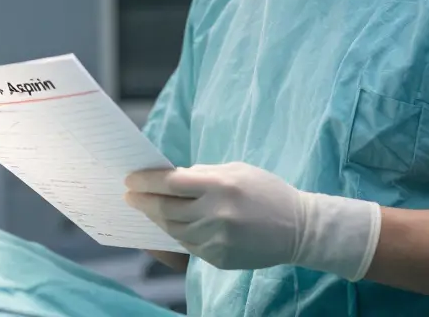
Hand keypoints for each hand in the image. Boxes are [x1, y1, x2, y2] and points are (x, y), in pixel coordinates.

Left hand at [124, 162, 306, 269]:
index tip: (130, 180)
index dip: (145, 182)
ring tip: (148, 209)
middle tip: (129, 196)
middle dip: (142, 202)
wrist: (299, 229)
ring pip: (173, 229)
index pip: (170, 183)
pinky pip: (189, 245)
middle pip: (165, 209)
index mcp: (220, 185)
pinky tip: (172, 224)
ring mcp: (217, 240)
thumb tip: (170, 178)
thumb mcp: (237, 170)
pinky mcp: (219, 259)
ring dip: (157, 219)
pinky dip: (177, 234)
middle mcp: (216, 214)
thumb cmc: (267, 192)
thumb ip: (203, 173)